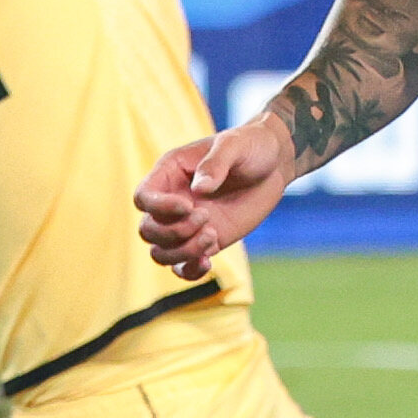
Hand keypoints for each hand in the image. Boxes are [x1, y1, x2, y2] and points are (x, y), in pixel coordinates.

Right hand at [138, 116, 302, 277]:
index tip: (188, 205)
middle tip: (206, 216)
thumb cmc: (251, 146)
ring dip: (183, 252)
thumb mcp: (234, 146)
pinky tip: (208, 262)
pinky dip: (189, 271)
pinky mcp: (205, 240)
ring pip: (161, 253)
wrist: (274, 165)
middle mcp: (172, 201)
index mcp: (170, 173)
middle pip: (148, 230)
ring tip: (213, 236)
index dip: (158, 207)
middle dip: (174, 231)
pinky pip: (182, 267)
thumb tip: (199, 190)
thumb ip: (215, 163)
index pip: (143, 198)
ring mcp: (187, 224)